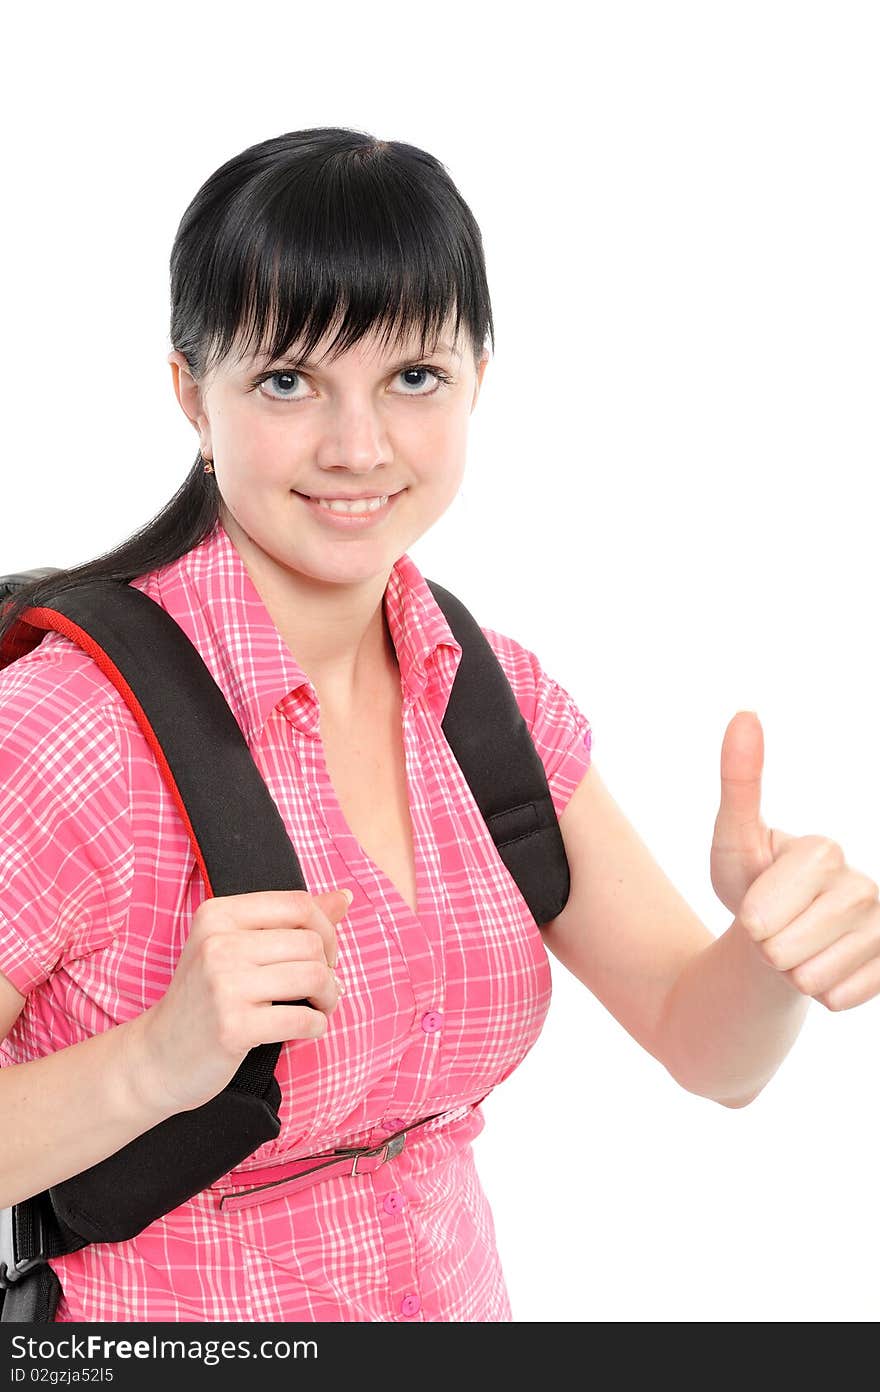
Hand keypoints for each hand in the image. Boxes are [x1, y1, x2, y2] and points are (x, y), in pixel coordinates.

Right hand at [133, 887, 352, 1113]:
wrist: (158, 1057)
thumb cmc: (205, 999)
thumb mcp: (235, 947)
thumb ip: (290, 921)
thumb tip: (343, 898)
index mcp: (218, 914)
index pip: (298, 904)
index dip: (326, 930)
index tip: (322, 955)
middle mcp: (218, 943)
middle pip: (311, 942)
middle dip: (330, 969)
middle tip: (320, 989)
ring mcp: (223, 985)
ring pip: (315, 977)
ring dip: (329, 998)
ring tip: (318, 1008)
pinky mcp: (233, 1027)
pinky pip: (304, 1018)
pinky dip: (316, 1026)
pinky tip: (304, 1028)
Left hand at [710, 711, 879, 1009]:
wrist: (781, 935)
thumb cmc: (752, 882)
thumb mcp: (735, 837)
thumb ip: (740, 781)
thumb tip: (745, 713)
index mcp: (823, 849)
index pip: (759, 918)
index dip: (748, 921)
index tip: (757, 905)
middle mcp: (863, 883)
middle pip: (783, 951)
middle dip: (767, 949)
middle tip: (777, 928)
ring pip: (811, 980)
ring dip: (793, 973)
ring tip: (798, 945)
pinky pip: (839, 1000)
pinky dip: (821, 993)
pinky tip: (824, 966)